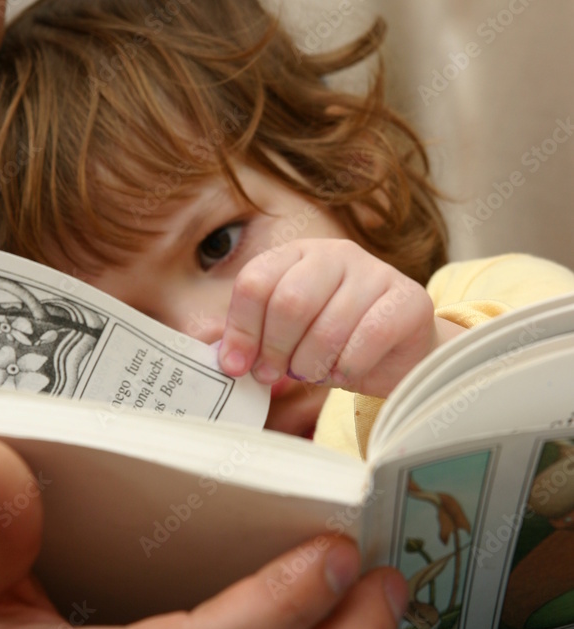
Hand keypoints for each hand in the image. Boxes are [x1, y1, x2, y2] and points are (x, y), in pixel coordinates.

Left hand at [218, 239, 463, 397]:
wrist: (398, 353)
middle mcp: (337, 254)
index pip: (255, 281)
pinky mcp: (408, 299)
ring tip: (312, 374)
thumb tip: (218, 348)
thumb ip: (252, 337)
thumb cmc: (334, 343)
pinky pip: (367, 338)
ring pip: (328, 326)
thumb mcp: (287, 336)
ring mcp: (376, 272)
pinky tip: (343, 373)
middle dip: (274, 349)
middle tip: (274, 375)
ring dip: (311, 364)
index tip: (237, 366)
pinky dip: (347, 367)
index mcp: (299, 254)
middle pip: (289, 301)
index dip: (240, 329)